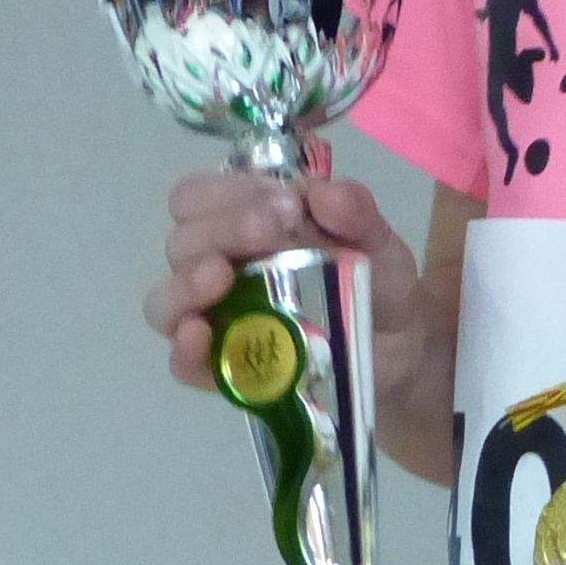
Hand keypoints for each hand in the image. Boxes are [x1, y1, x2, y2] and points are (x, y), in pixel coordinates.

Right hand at [148, 169, 411, 375]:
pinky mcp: (222, 371)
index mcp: (241, 222)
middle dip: (222, 229)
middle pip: (182, 242)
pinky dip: (185, 349)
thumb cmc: (374, 281)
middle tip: (273, 230)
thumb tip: (326, 194)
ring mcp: (214, 321)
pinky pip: (183, 364)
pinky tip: (201, 334)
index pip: (199, 196)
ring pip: (165, 301)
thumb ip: (355, 212)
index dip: (229, 193)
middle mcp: (216, 265)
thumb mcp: (375, 239)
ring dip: (186, 284)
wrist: (400, 350)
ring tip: (219, 277)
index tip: (284, 204)